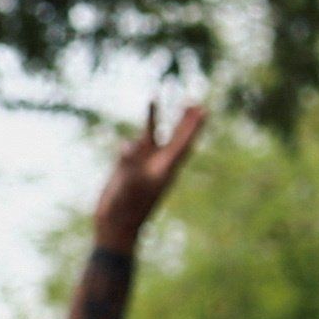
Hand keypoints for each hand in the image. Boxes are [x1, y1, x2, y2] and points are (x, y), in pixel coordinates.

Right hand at [90, 100, 207, 251]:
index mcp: (166, 169)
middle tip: (195, 101)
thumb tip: (130, 144)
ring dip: (155, 117)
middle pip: (175, 136)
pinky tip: (131, 131)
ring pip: (152, 135)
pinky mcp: (127, 165)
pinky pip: (133, 143)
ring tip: (153, 95)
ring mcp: (142, 163)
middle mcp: (157, 163)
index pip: (184, 143)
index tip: (203, 110)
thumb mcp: (130, 185)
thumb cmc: (127, 208)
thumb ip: (130, 164)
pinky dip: (133, 134)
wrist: (115, 223)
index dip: (193, 126)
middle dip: (184, 119)